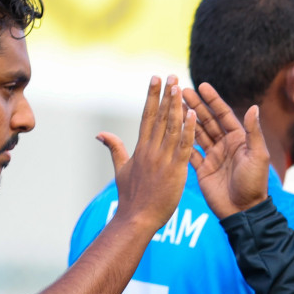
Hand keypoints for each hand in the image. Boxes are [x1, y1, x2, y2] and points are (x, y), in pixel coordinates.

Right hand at [98, 76, 196, 231]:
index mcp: (140, 148)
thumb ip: (115, 149)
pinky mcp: (175, 170)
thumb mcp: (121, 170)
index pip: (146, 116)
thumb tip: (101, 134)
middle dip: (165, 94)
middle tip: (170, 74)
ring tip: (180, 86)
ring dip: (176, 105)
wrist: (136, 219)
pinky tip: (193, 113)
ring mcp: (163, 159)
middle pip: (159, 116)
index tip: (154, 79)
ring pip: (171, 127)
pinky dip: (188, 129)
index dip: (151, 96)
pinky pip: (183, 146)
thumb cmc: (130, 198)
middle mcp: (151, 150)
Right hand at [184, 82, 270, 218]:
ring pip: (197, 133)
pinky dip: (181, 140)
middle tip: (181, 90)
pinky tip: (170, 128)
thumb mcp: (257, 156)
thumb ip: (253, 132)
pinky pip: (190, 151)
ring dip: (186, 119)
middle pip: (208, 121)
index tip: (202, 85)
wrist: (243, 211)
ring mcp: (213, 156)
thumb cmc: (254, 183)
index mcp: (239, 139)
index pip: (224, 115)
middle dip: (195, 105)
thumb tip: (254, 107)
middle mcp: (225, 145)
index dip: (213, 100)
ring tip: (173, 105)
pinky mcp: (202, 169)